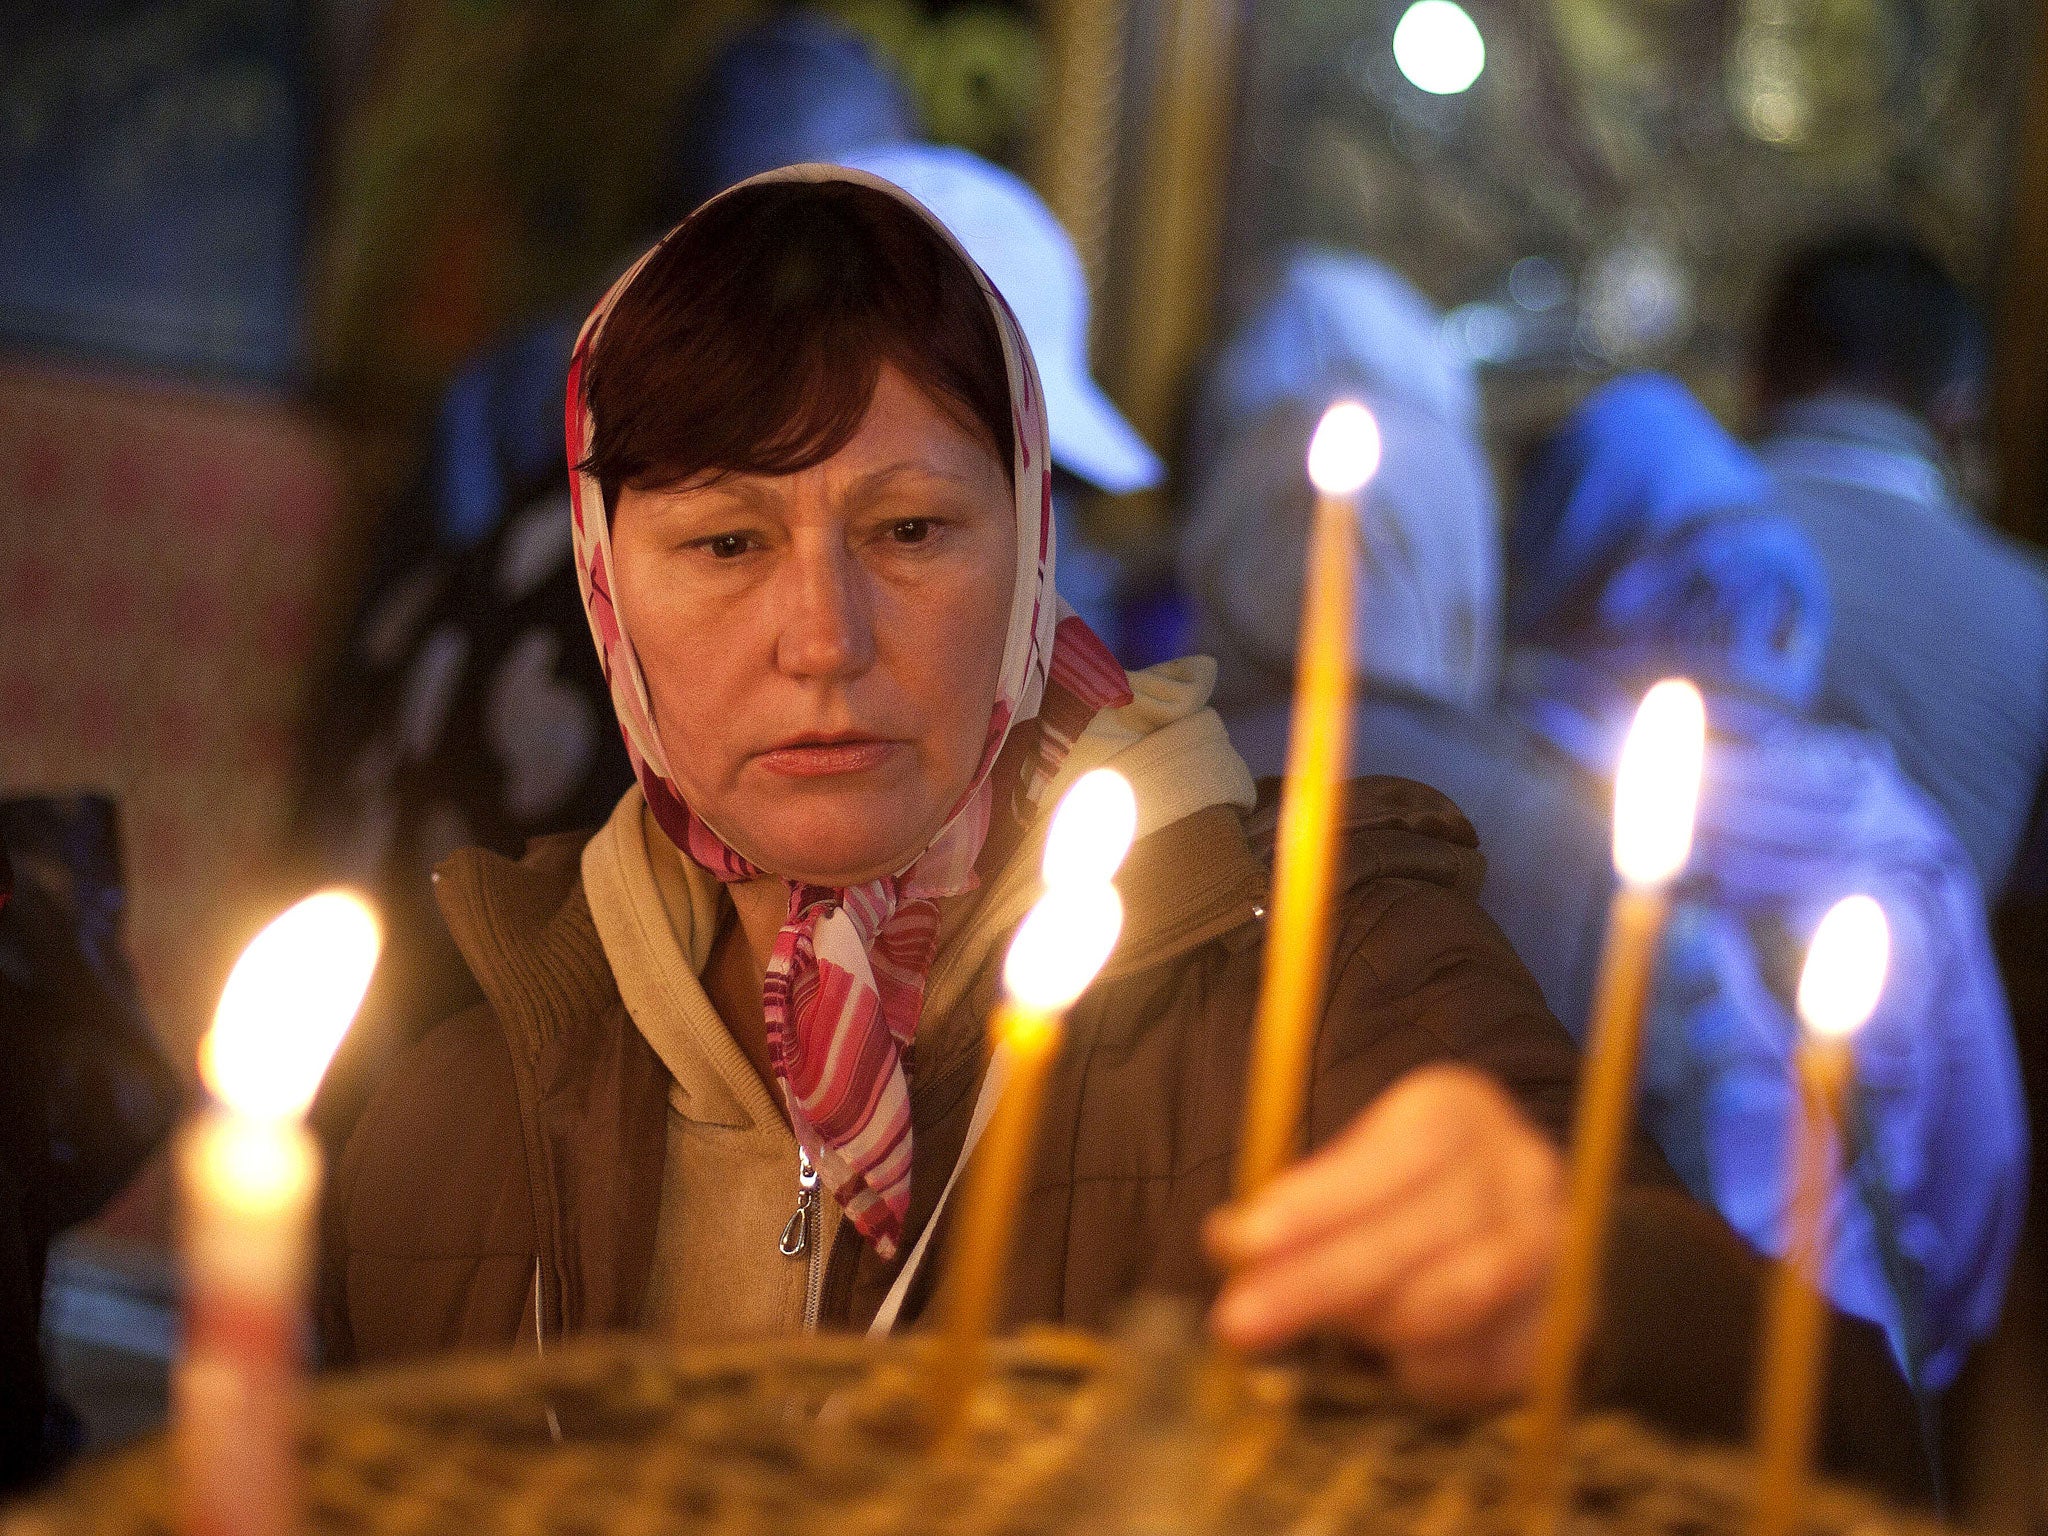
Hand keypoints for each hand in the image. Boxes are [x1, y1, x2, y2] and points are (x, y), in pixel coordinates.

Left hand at [1205, 1064, 1564, 1408]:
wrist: (1509, 1215)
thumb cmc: (1398, 1185)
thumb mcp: (1355, 1158)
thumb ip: (1306, 1195)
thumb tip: (1233, 1245)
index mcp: (1458, 1111)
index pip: (1395, 1154)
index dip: (1316, 1203)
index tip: (1235, 1241)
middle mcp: (1520, 1173)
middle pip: (1421, 1233)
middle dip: (1317, 1281)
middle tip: (1237, 1320)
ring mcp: (1553, 1251)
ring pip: (1456, 1298)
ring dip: (1363, 1324)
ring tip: (1298, 1335)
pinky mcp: (1561, 1325)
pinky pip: (1486, 1362)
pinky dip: (1420, 1370)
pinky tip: (1374, 1365)